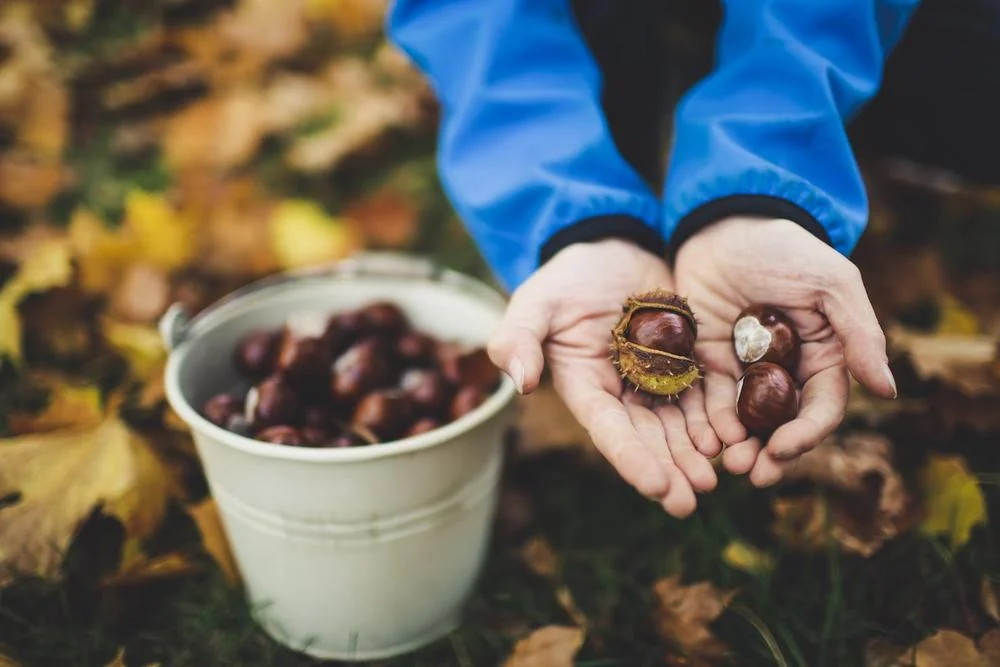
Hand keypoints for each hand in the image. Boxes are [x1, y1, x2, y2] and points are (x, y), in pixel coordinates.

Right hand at [487, 239, 719, 516]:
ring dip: (696, 454)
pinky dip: (718, 417)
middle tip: (691, 500)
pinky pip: (705, 394)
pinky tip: (735, 438)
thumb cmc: (565, 278)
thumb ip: (518, 337)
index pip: (608, 430)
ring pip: (679, 424)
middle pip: (648, 438)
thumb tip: (520, 381)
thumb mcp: (535, 302)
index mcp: (586, 387)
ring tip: (718, 478)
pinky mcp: (686, 362)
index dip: (631, 459)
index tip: (656, 487)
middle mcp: (622, 393)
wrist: (611, 248)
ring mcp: (657, 380)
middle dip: (669, 470)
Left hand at [673, 217, 896, 486]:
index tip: (783, 449)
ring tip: (725, 466)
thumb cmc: (784, 249)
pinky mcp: (708, 362)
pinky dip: (707, 424)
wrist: (723, 224)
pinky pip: (708, 401)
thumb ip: (859, 334)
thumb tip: (887, 391)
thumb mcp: (829, 284)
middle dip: (769, 453)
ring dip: (738, 447)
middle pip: (781, 425)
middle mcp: (786, 371)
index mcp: (824, 356)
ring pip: (744, 421)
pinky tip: (701, 441)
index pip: (821, 407)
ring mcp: (745, 369)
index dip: (806, 434)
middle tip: (751, 475)